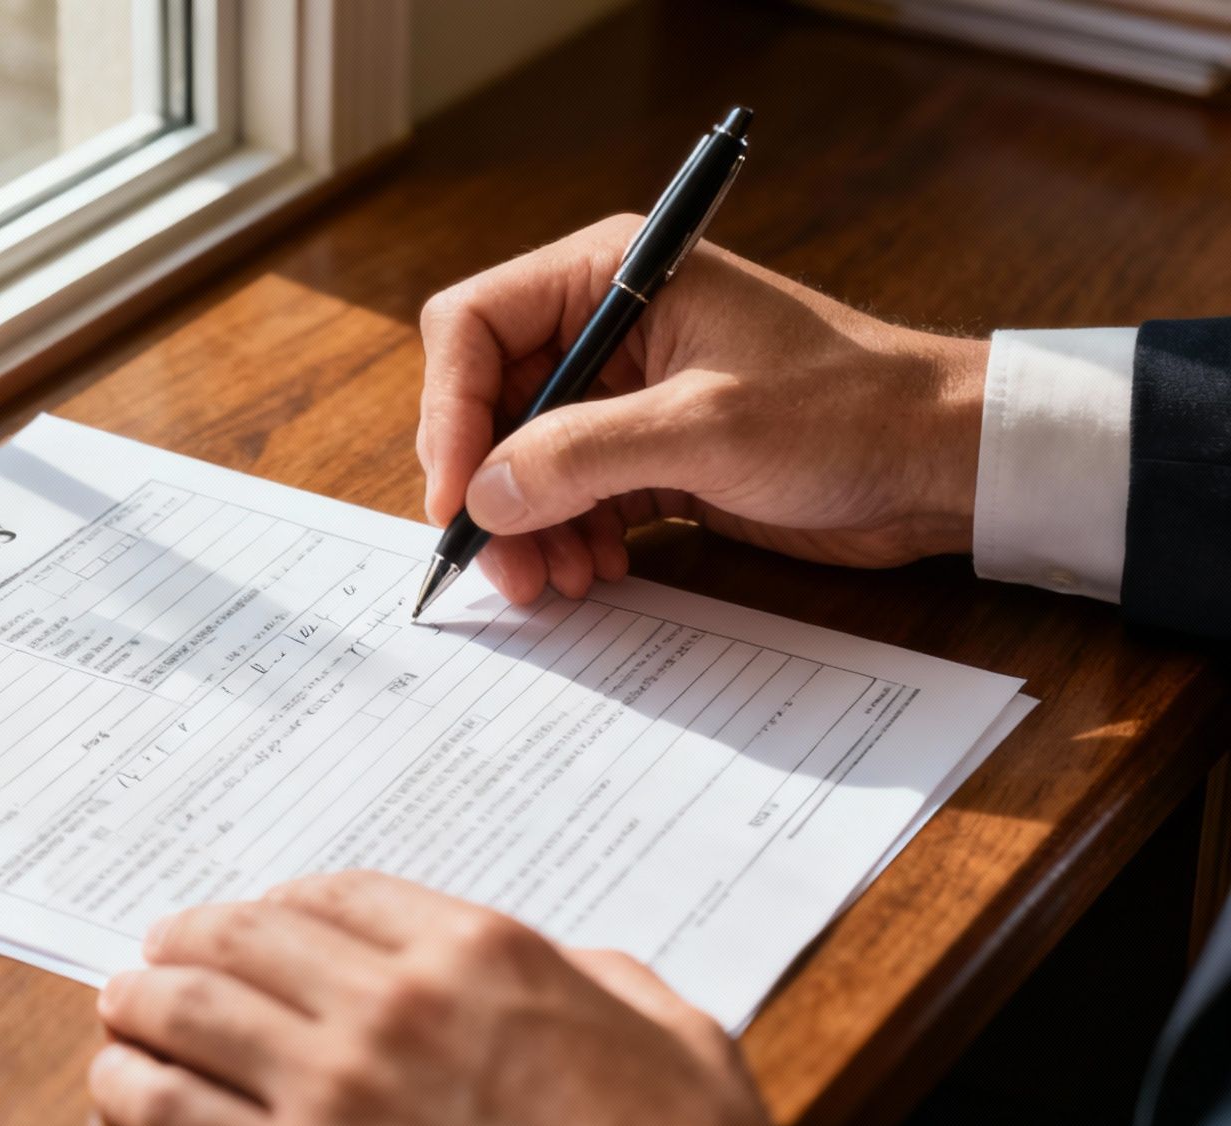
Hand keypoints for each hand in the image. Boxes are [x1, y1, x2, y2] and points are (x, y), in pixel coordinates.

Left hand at [87, 871, 774, 1125]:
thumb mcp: (677, 1037)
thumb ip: (607, 983)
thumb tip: (578, 969)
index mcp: (483, 953)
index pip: (341, 892)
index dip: (283, 902)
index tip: (258, 917)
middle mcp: (395, 1006)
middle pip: (245, 938)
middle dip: (188, 941)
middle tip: (159, 953)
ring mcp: (338, 1094)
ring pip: (191, 1017)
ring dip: (142, 1007)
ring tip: (121, 1010)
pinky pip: (173, 1117)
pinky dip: (131, 1092)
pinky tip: (118, 1088)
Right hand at [419, 215, 988, 604]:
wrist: (942, 462)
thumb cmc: (847, 412)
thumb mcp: (706, 428)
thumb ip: (582, 455)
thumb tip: (482, 494)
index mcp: (612, 275)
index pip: (475, 326)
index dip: (450, 412)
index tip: (457, 495)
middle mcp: (607, 326)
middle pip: (490, 404)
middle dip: (490, 488)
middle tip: (503, 566)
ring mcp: (627, 393)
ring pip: (525, 460)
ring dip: (528, 526)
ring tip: (556, 582)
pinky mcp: (651, 452)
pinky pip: (573, 495)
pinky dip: (569, 538)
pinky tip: (597, 571)